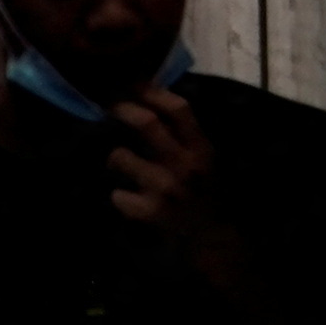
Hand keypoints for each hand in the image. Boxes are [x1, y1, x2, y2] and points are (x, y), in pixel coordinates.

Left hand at [106, 87, 251, 294]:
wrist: (214, 240)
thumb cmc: (208, 194)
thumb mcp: (206, 160)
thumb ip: (186, 136)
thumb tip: (152, 102)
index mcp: (201, 149)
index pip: (179, 109)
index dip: (153, 91)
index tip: (135, 84)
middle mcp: (184, 164)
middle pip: (146, 123)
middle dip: (122, 110)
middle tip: (111, 109)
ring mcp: (165, 188)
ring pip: (120, 157)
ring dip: (114, 158)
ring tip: (118, 163)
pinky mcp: (151, 212)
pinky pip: (118, 196)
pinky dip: (119, 197)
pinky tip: (127, 199)